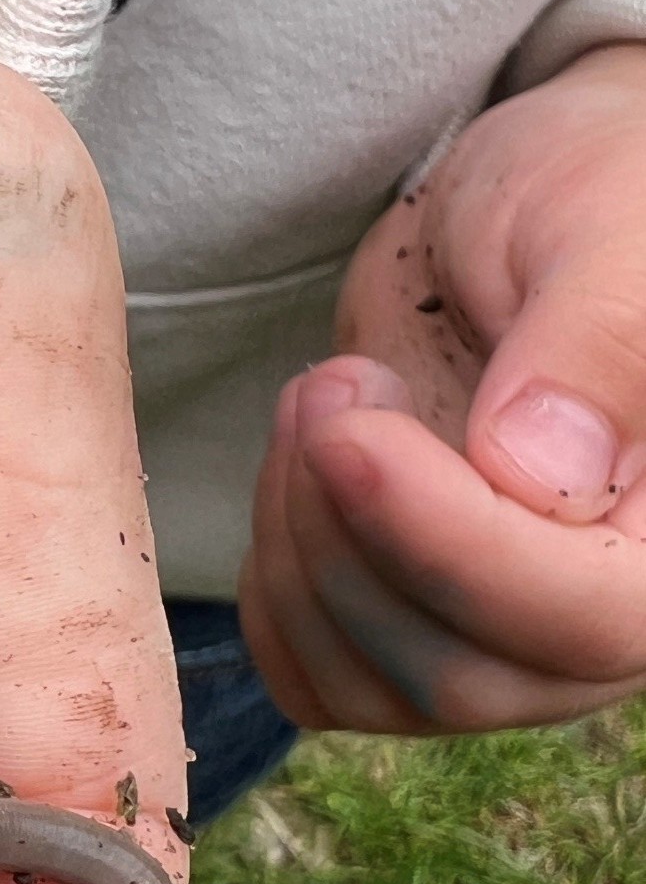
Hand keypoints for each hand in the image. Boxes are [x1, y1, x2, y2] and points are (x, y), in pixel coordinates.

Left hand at [244, 44, 645, 730]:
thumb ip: (595, 344)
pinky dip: (272, 591)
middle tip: (328, 387)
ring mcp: (512, 640)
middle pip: (464, 677)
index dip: (450, 548)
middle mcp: (613, 612)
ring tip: (319, 398)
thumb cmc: (596, 197)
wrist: (528, 215)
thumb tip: (543, 477)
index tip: (350, 434)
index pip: (587, 619)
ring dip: (298, 550)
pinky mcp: (416, 629)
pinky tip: (295, 471)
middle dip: (350, 540)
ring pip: (373, 686)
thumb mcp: (606, 230)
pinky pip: (316, 678)